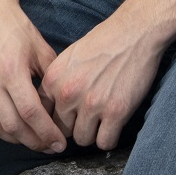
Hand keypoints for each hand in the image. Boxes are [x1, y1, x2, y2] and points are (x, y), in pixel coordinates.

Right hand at [0, 0, 66, 152]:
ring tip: (27, 136)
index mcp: (11, 69)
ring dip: (12, 138)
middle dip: (34, 141)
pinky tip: (1, 126)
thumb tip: (62, 110)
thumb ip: (51, 80)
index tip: (59, 144)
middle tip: (47, 145)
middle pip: (12, 125)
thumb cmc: (16, 28)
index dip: (47, 133)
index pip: (31, 113)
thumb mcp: (41, 49)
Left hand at [39, 9, 169, 149]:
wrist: (133, 32)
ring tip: (101, 120)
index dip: (52, 121)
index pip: (41, 114)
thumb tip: (49, 108)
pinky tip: (113, 125)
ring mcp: (91, 104)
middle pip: (61, 131)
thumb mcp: (69, 58)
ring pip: (82, 140)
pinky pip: (105, 142)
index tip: (62, 123)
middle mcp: (68, 93)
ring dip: (92, 133)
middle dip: (73, 127)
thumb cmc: (103, 42)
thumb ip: (57, 82)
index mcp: (53, 79)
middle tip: (86, 120)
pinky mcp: (115, 112)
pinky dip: (109, 138)